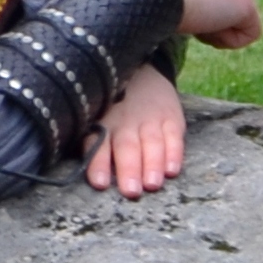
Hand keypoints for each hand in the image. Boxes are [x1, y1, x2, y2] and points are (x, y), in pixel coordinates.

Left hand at [84, 64, 187, 198]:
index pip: (97, 144)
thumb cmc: (111, 105)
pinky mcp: (171, 118)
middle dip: (129, 169)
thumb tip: (88, 175)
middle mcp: (125, 122)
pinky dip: (174, 153)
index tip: (100, 184)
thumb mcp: (96, 116)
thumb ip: (92, 142)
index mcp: (102, 124)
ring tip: (152, 184)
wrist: (141, 70)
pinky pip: (174, 136)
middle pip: (126, 147)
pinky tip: (172, 170)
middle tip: (131, 191)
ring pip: (151, 143)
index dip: (98, 164)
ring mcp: (150, 119)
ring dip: (152, 164)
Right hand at [159, 0, 262, 50]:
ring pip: (244, 18)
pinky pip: (250, 33)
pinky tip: (207, 34)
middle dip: (219, 20)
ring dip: (222, 30)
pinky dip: (229, 42)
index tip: (184, 13)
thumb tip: (180, 12)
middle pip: (237, 4)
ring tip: (198, 27)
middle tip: (192, 22)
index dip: (205, 11)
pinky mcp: (246, 1)